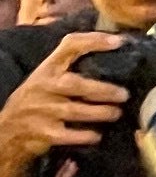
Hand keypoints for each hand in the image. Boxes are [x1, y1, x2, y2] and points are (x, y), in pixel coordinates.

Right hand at [0, 30, 125, 176]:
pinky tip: (97, 135)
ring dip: (101, 112)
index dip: (94, 41)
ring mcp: (43, 110)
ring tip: (117, 113)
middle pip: (76, 84)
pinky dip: (86, 136)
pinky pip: (70, 135)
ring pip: (76, 111)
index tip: (119, 41)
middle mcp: (44, 86)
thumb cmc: (37, 98)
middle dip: (103, 89)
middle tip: (124, 94)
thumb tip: (111, 52)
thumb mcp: (46, 77)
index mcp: (47, 68)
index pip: (70, 45)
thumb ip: (69, 66)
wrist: (9, 129)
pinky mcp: (45, 133)